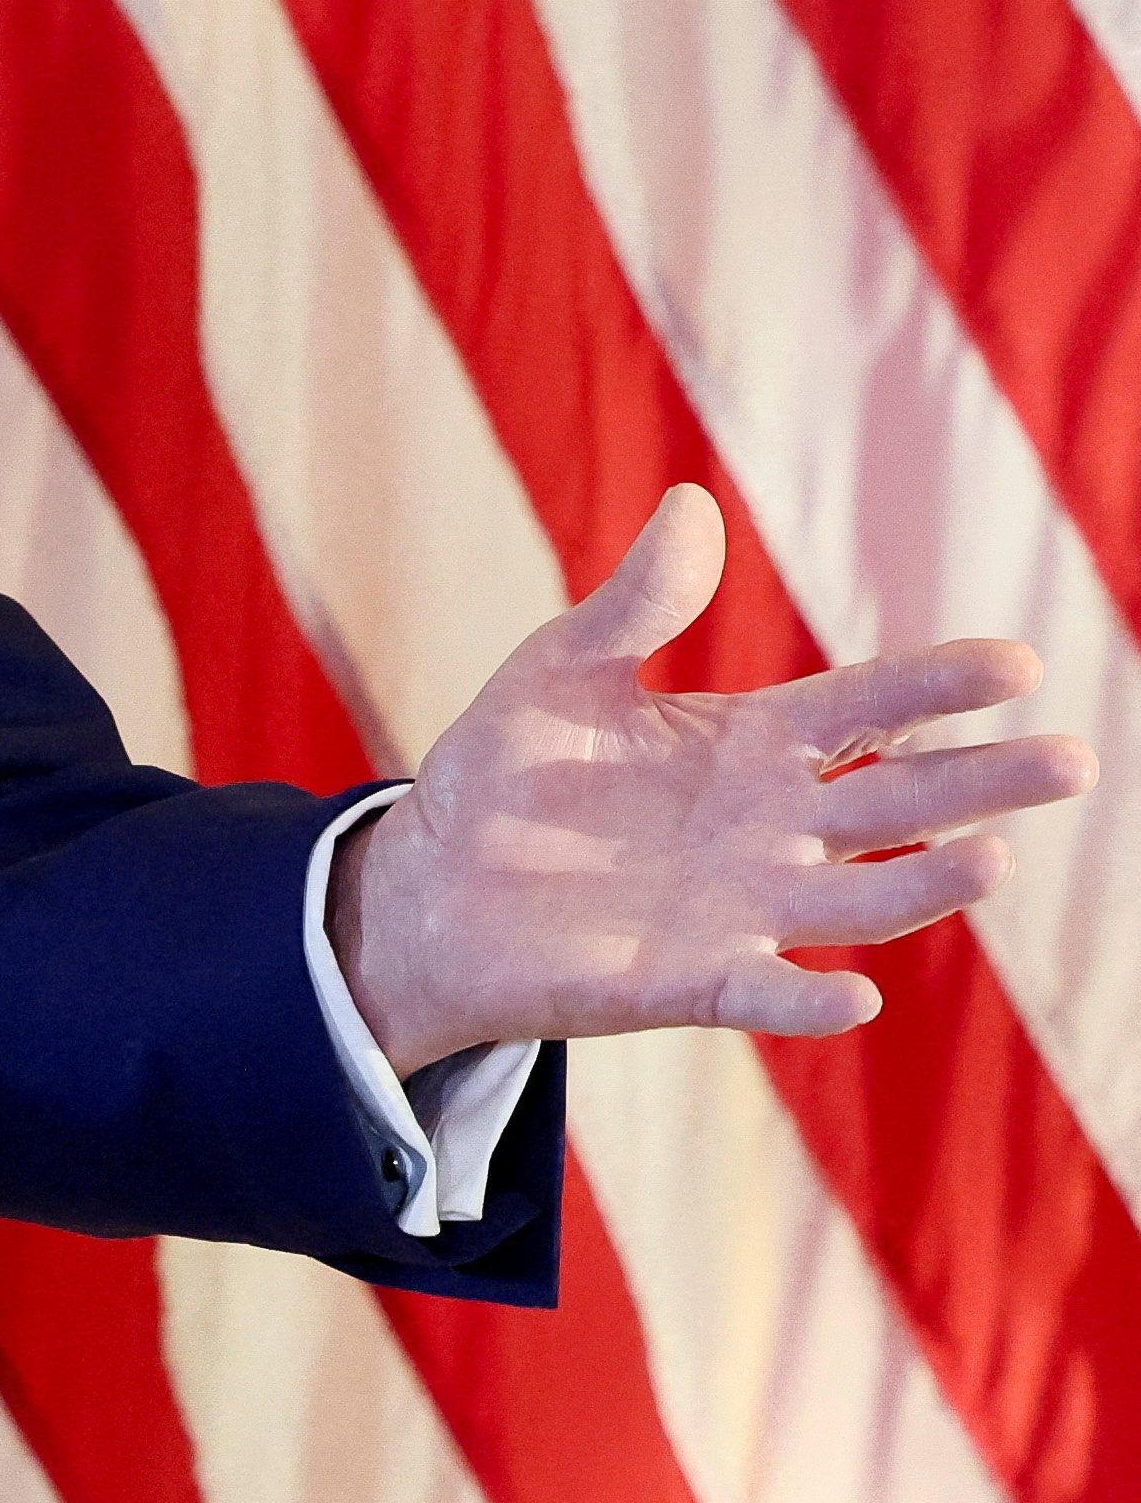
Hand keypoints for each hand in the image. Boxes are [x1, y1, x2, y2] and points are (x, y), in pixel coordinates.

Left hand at [330, 484, 1097, 1071]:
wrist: (431, 884)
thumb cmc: (505, 773)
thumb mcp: (561, 671)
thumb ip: (634, 604)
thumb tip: (692, 505)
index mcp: (750, 744)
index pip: (866, 707)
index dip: (936, 686)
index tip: (1015, 661)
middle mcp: (771, 828)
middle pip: (899, 799)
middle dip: (984, 782)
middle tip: (1071, 759)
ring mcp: (741, 908)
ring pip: (862, 898)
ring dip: (926, 885)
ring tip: (992, 858)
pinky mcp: (688, 980)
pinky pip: (765, 992)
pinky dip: (809, 997)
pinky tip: (854, 993)